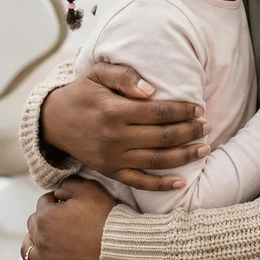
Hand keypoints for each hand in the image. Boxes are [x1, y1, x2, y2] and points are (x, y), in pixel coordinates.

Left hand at [17, 179, 115, 259]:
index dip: (55, 201)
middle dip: (44, 220)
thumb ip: (70, 184)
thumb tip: (58, 191)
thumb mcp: (90, 190)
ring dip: (32, 243)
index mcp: (46, 217)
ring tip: (40, 241)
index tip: (66, 203)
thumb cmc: (106, 218)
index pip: (43, 203)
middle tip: (60, 220)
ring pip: (28, 251)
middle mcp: (41, 240)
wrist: (119, 251)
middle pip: (33, 226)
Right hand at [41, 64, 210, 191]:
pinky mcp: (110, 172)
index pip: (159, 112)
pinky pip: (139, 182)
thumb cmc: (82, 93)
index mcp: (114, 111)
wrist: (53, 122)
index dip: (183, 111)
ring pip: (156, 160)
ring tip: (204, 148)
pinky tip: (181, 181)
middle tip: (206, 126)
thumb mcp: (98, 74)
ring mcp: (113, 158)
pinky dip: (161, 184)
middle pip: (162, 137)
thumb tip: (151, 90)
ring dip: (184, 156)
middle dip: (190, 132)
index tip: (199, 109)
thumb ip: (124, 76)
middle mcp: (115, 137)